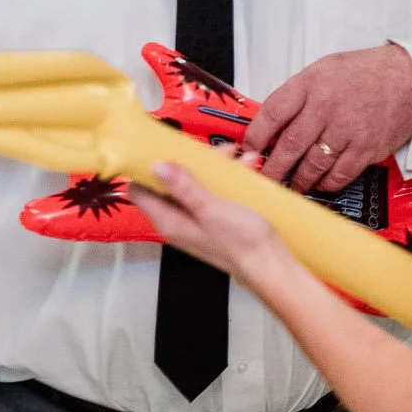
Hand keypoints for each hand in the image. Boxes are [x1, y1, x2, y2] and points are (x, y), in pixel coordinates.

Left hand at [132, 161, 292, 284]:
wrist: (272, 265)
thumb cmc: (243, 243)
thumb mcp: (211, 208)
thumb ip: (184, 187)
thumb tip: (157, 166)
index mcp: (169, 220)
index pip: (139, 191)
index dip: (142, 168)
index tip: (153, 146)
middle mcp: (178, 220)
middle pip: (168, 182)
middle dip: (185, 161)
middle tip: (205, 148)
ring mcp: (196, 219)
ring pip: (193, 184)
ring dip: (211, 167)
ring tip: (234, 156)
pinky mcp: (215, 217)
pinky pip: (213, 191)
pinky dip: (225, 178)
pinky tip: (245, 168)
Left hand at [242, 44, 411, 193]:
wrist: (411, 80)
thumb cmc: (366, 73)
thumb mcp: (324, 70)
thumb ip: (299, 94)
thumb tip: (273, 122)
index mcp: (311, 84)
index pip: (273, 112)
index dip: (256, 134)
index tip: (249, 148)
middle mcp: (326, 107)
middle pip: (289, 145)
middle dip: (272, 167)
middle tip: (263, 178)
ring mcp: (346, 131)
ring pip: (312, 165)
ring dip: (298, 180)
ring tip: (291, 184)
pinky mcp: (365, 150)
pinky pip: (338, 175)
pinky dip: (325, 183)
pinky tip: (320, 183)